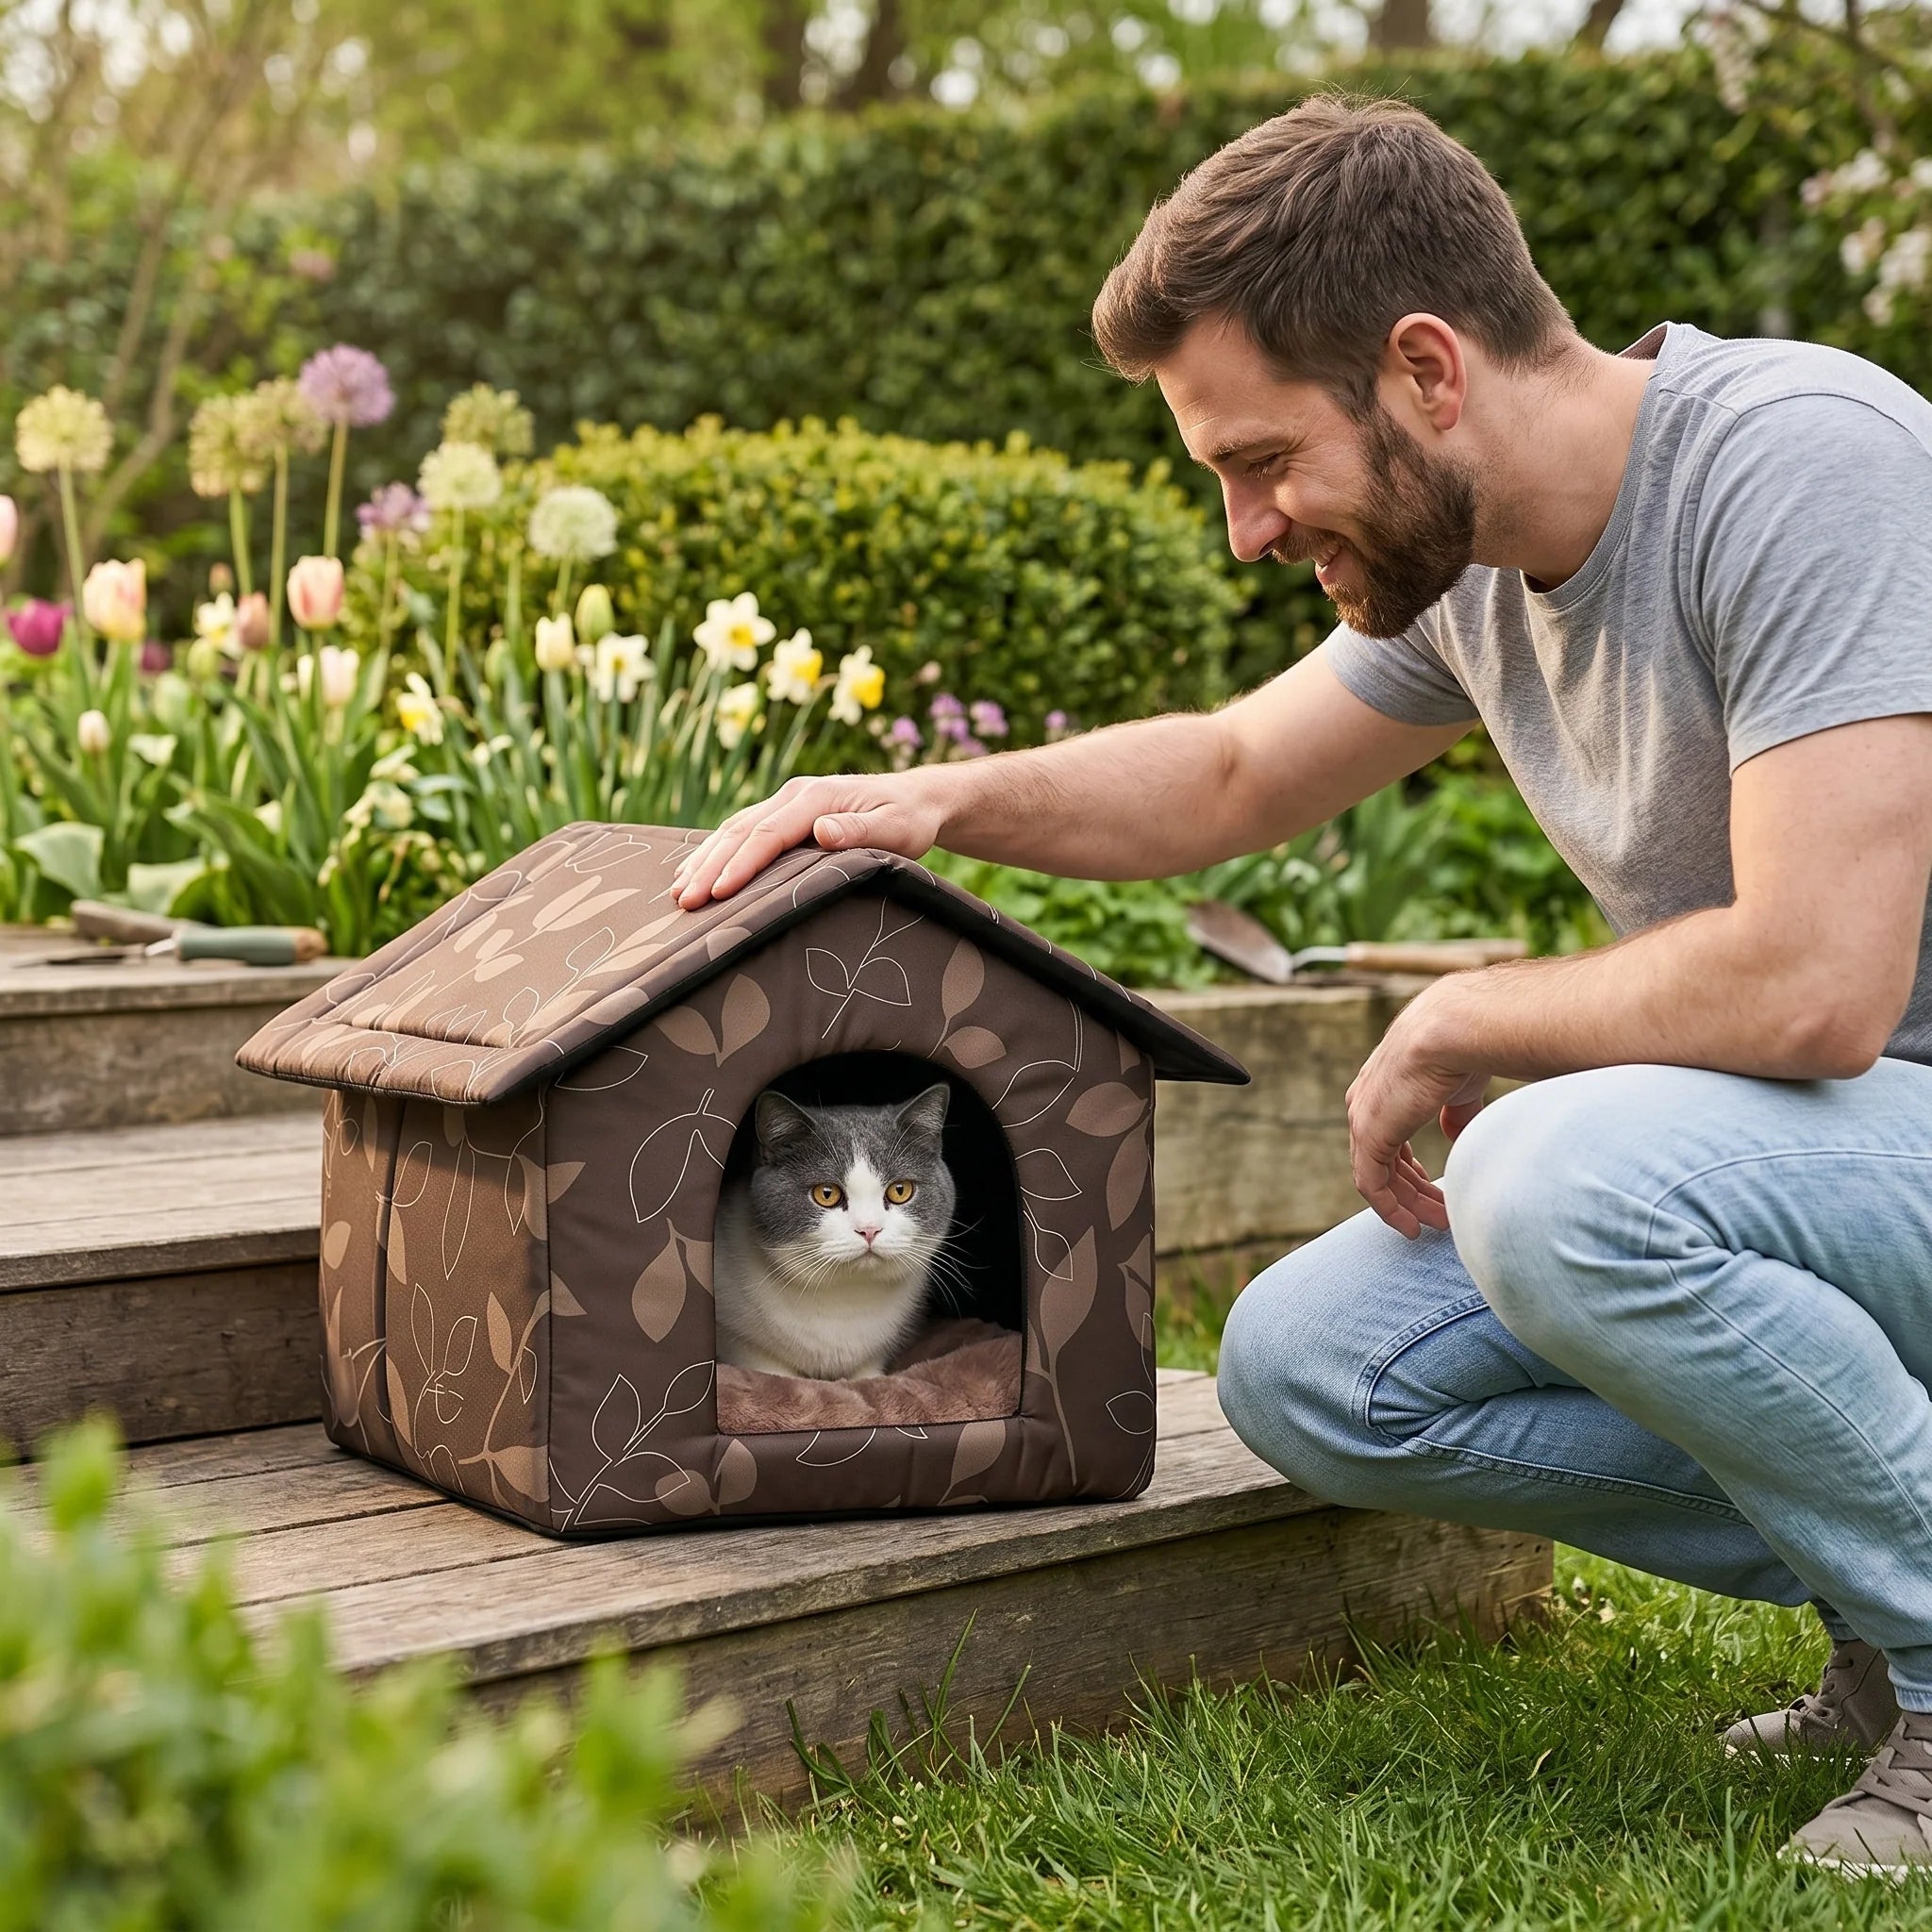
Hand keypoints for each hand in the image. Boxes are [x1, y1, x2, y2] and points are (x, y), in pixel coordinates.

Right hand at [674, 773, 945, 908]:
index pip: (768, 834)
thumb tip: (822, 831)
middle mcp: (793, 794)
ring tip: (677, 893)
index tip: (718, 892)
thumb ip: (860, 829)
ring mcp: (785, 801)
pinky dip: (715, 852)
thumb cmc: (909, 819)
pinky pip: (740, 832)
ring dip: (703, 860)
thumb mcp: (897, 828)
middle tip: (683, 902)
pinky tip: (694, 872)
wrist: (916, 799)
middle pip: (740, 832)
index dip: (742, 864)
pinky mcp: (783, 813)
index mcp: (815, 797)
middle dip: (708, 867)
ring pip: (733, 830)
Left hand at [1344, 985, 1489, 1238]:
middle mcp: (1365, 1102)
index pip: (1389, 1137)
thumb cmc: (1464, 1048)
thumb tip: (1454, 1135)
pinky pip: (1372, 1185)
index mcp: (1383, 1087)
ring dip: (1407, 1205)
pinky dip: (1389, 1209)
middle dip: (1413, 1192)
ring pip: (1378, 1177)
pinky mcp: (1368, 1136)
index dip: (1411, 1169)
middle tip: (1441, 1216)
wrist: (1454, 1032)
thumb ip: (1452, 1113)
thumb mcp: (1457, 1087)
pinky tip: (1411, 1227)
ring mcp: (1363, 1119)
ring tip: (1437, 1224)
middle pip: (1383, 1160)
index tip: (1437, 1191)